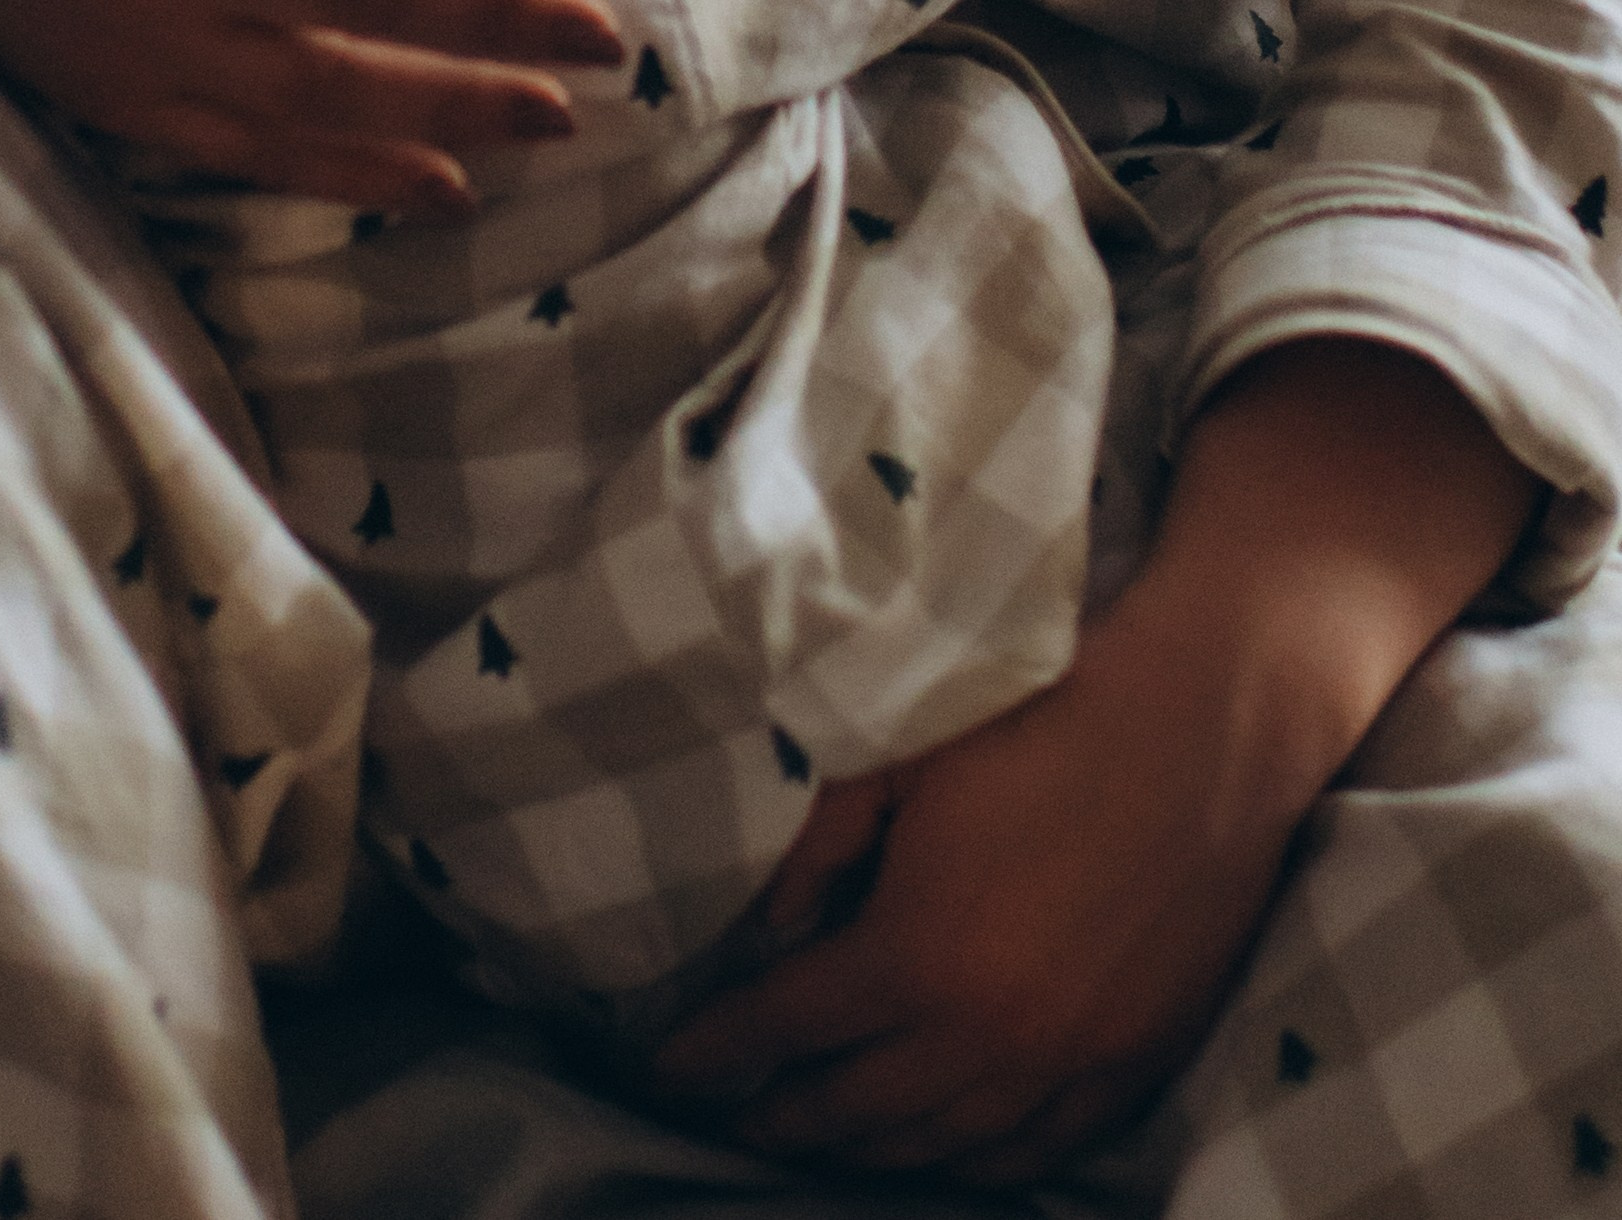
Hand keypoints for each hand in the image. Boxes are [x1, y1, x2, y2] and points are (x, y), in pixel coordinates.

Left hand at [655, 584, 1298, 1181]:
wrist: (1209, 720)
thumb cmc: (1045, 713)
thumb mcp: (904, 755)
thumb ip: (821, 846)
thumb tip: (767, 926)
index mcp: (917, 954)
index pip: (783, 1026)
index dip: (714, 1049)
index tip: (665, 1066)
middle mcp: (987, 1035)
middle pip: (854, 1108)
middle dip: (777, 1115)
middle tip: (726, 1114)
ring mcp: (1068, 1061)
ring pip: (942, 1144)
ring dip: (865, 1149)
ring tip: (812, 1138)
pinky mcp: (1135, 1061)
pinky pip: (1038, 1149)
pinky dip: (973, 1159)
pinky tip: (937, 1151)